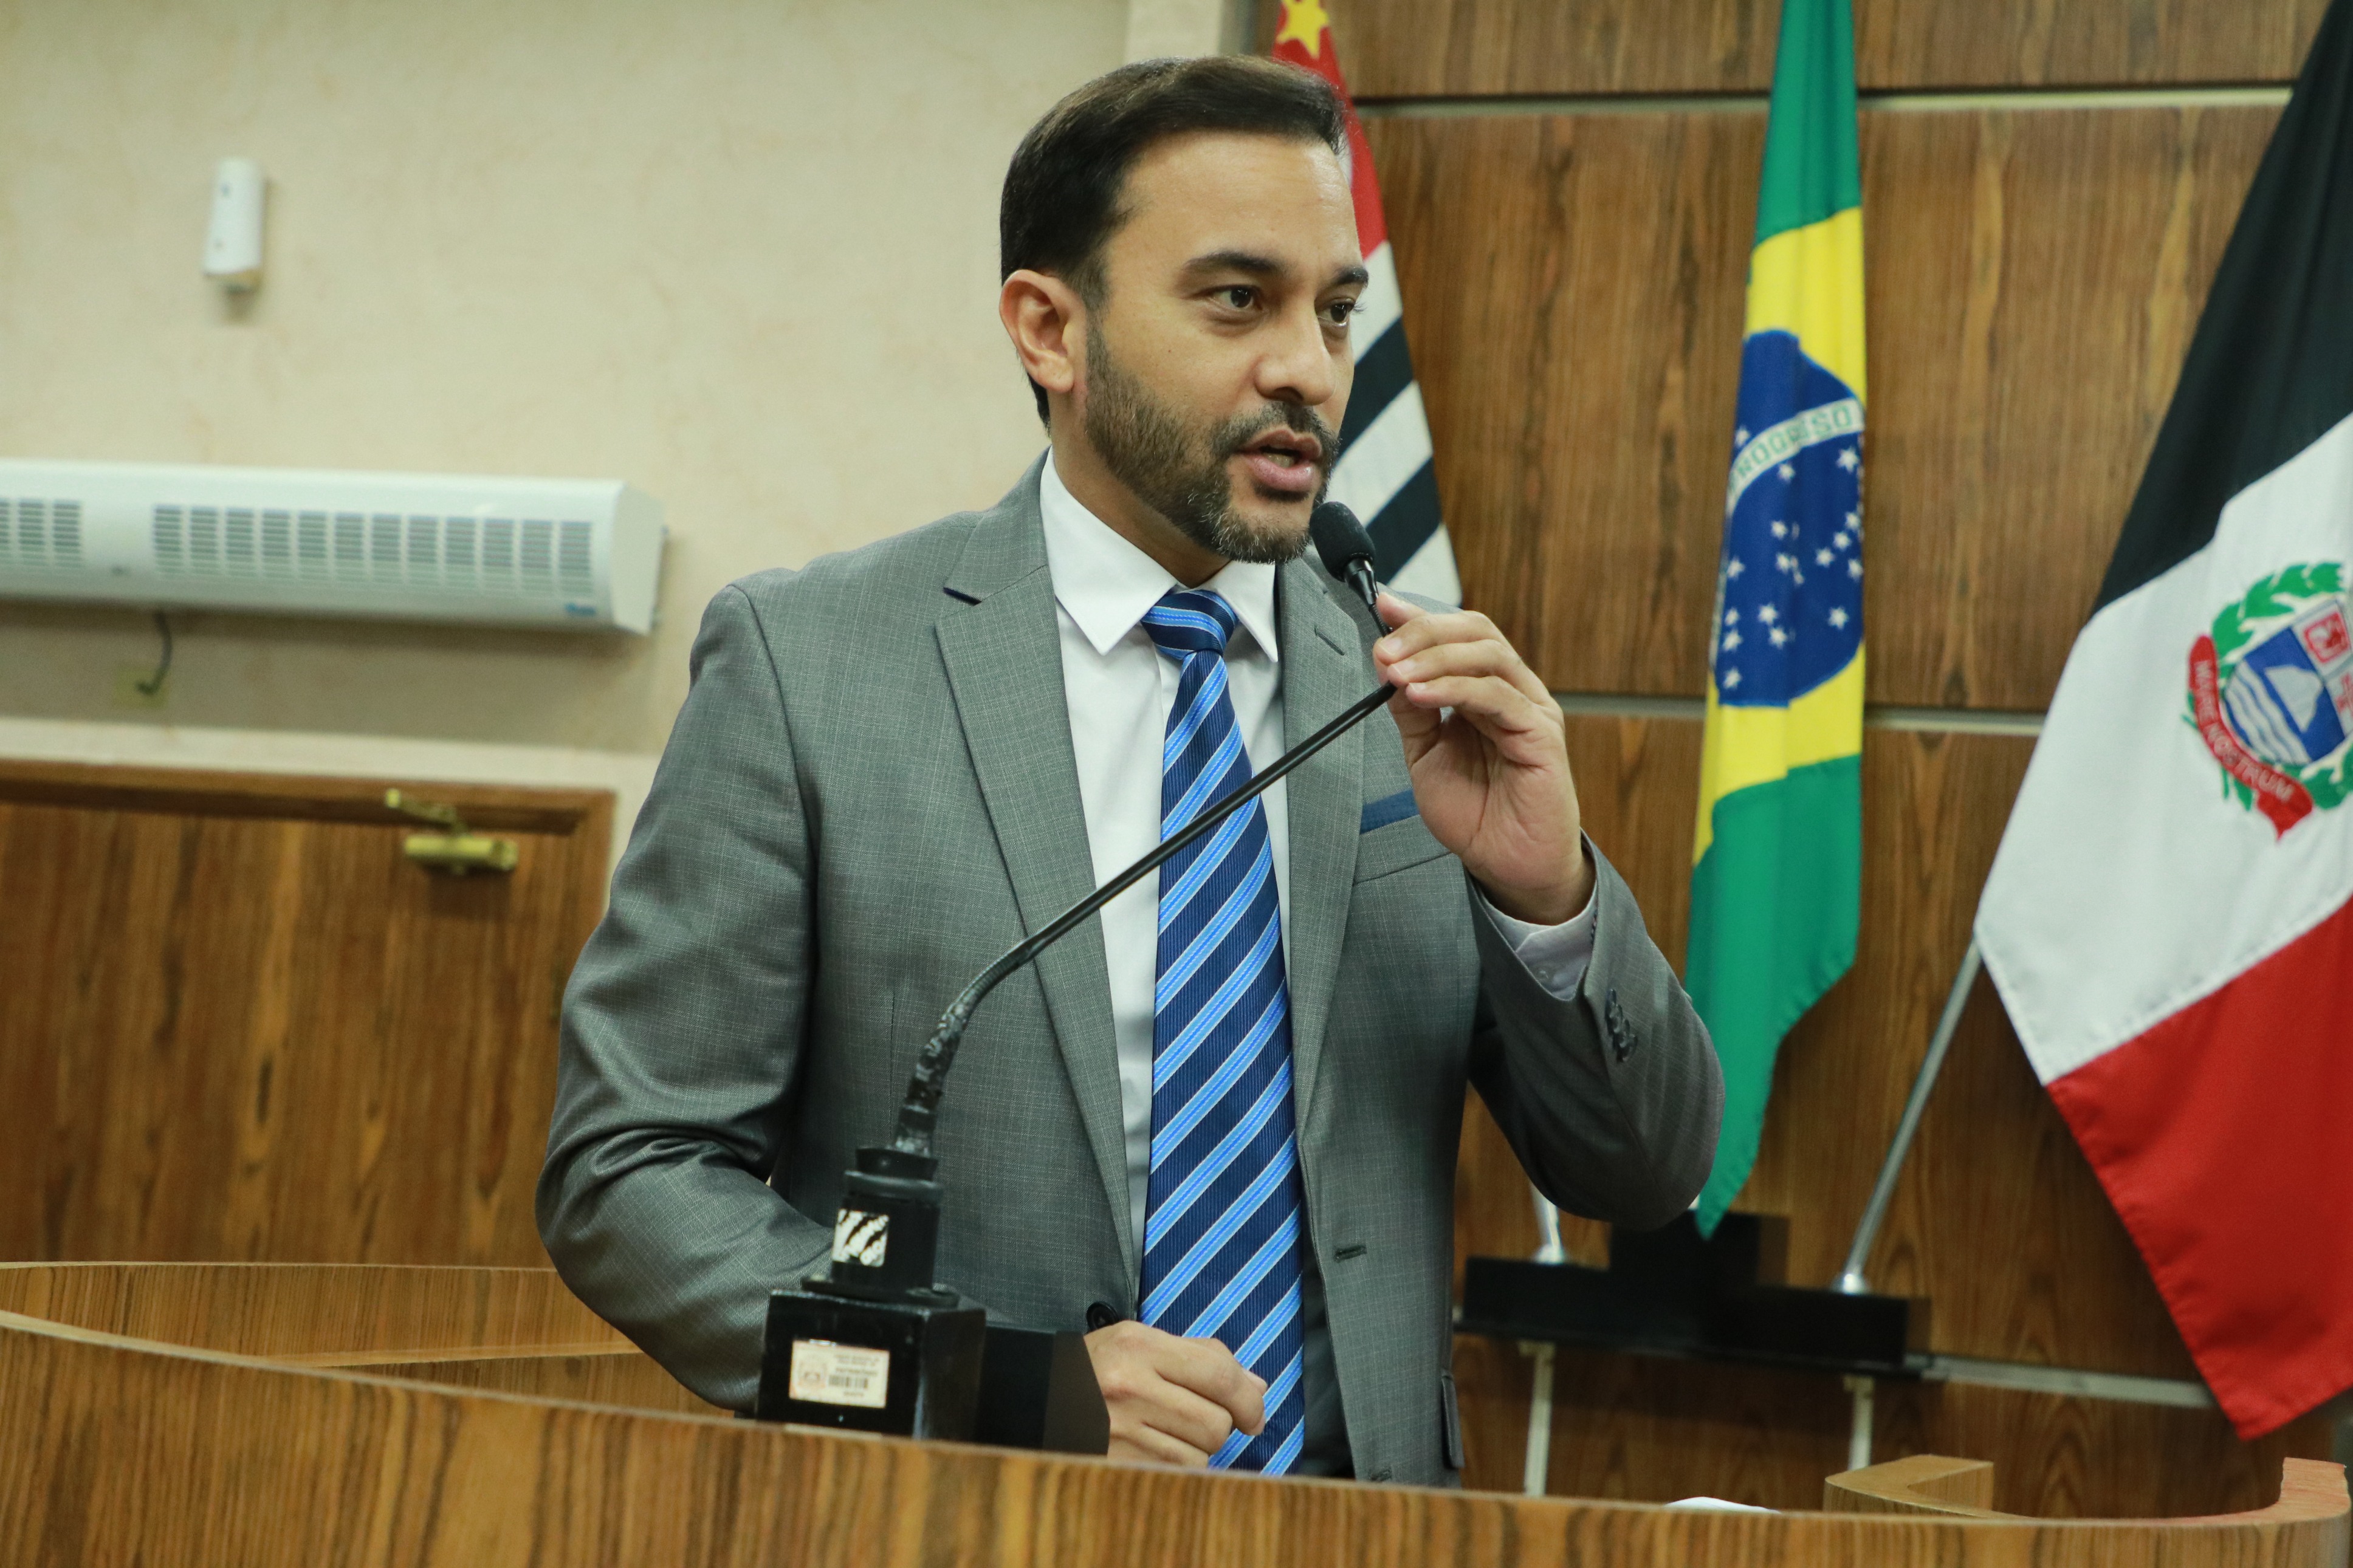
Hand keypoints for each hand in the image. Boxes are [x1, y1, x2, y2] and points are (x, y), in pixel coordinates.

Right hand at [1083, 1319, 1265, 1465]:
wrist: (1037, 1396)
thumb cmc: (1099, 1366)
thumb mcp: (1142, 1341)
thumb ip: (1202, 1356)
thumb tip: (1256, 1387)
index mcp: (1139, 1345)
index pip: (1219, 1375)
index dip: (1248, 1400)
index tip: (1253, 1414)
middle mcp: (1129, 1385)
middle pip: (1214, 1422)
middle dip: (1221, 1426)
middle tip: (1202, 1419)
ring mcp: (1118, 1428)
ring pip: (1199, 1454)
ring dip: (1198, 1448)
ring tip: (1170, 1430)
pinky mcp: (1113, 1462)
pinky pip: (1175, 1474)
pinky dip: (1178, 1466)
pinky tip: (1157, 1447)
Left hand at [1372, 593, 1593, 924]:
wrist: (1508, 866)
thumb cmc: (1476, 814)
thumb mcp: (1425, 754)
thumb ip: (1410, 710)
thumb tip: (1386, 661)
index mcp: (1486, 691)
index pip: (1458, 634)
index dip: (1420, 616)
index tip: (1381, 604)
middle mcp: (1513, 691)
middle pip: (1476, 632)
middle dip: (1425, 632)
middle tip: (1386, 647)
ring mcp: (1531, 709)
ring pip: (1488, 655)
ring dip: (1435, 657)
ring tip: (1397, 673)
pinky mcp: (1542, 735)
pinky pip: (1498, 696)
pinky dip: (1455, 688)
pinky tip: (1420, 694)